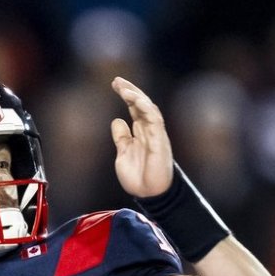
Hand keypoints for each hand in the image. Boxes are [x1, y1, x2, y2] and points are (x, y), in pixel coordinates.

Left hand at [110, 77, 173, 197]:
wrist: (148, 195)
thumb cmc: (138, 178)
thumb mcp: (123, 154)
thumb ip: (121, 138)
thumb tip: (117, 120)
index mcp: (141, 133)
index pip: (135, 108)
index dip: (127, 95)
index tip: (115, 84)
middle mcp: (149, 131)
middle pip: (142, 104)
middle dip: (130, 91)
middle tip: (117, 81)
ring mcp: (155, 135)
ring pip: (149, 109)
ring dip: (137, 97)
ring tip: (124, 89)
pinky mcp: (159, 141)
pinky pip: (155, 120)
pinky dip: (146, 109)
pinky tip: (136, 101)